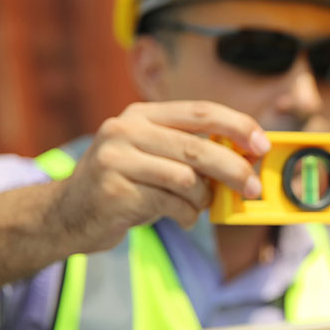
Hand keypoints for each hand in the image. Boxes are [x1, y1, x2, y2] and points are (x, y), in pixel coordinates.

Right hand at [50, 101, 269, 253]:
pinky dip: (186, 215)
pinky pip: (170, 204)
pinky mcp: (113, 191)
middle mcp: (125, 130)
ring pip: (186, 178)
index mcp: (141, 115)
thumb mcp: (155, 158)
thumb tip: (247, 159)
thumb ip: (192, 153)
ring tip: (199, 207)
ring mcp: (115, 160)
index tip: (262, 144)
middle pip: (198, 147)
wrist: (67, 215)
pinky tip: (181, 218)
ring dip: (203, 199)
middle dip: (234, 169)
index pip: (200, 111)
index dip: (237, 125)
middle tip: (252, 188)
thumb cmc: (126, 185)